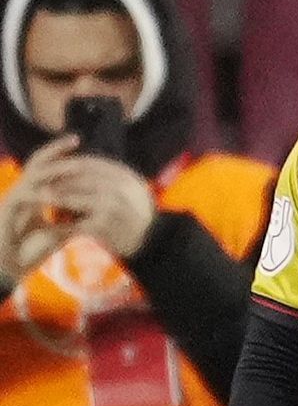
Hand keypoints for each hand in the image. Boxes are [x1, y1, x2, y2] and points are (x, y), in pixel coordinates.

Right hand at [0, 135, 81, 280]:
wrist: (5, 270)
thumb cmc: (28, 252)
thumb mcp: (57, 233)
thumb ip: (73, 221)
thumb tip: (97, 215)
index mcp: (34, 194)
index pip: (51, 169)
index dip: (68, 159)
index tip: (89, 152)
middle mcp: (23, 191)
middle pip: (38, 162)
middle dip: (57, 149)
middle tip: (77, 138)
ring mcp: (14, 198)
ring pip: (32, 174)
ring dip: (54, 166)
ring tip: (74, 161)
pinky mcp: (8, 210)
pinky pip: (25, 194)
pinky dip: (42, 192)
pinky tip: (57, 189)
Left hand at [40, 151, 154, 256]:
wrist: (152, 243)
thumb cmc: (134, 214)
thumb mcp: (128, 189)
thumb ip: (106, 176)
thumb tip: (73, 162)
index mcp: (126, 177)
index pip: (90, 163)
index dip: (67, 164)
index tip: (50, 168)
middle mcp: (121, 188)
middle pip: (79, 178)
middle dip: (56, 179)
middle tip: (36, 181)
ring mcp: (113, 207)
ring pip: (74, 197)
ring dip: (54, 198)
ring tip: (38, 198)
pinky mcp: (104, 226)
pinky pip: (76, 223)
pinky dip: (62, 224)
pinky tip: (51, 225)